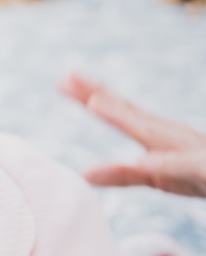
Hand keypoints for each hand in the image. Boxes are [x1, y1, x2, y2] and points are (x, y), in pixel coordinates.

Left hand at [61, 73, 205, 197]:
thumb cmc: (200, 175)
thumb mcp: (158, 178)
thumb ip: (122, 175)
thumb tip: (83, 174)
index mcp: (159, 136)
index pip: (121, 111)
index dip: (92, 95)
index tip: (63, 79)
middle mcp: (172, 136)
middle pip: (131, 112)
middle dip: (100, 95)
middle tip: (68, 77)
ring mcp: (190, 151)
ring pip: (154, 133)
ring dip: (125, 117)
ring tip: (96, 103)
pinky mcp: (205, 171)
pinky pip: (183, 168)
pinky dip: (165, 164)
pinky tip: (144, 163)